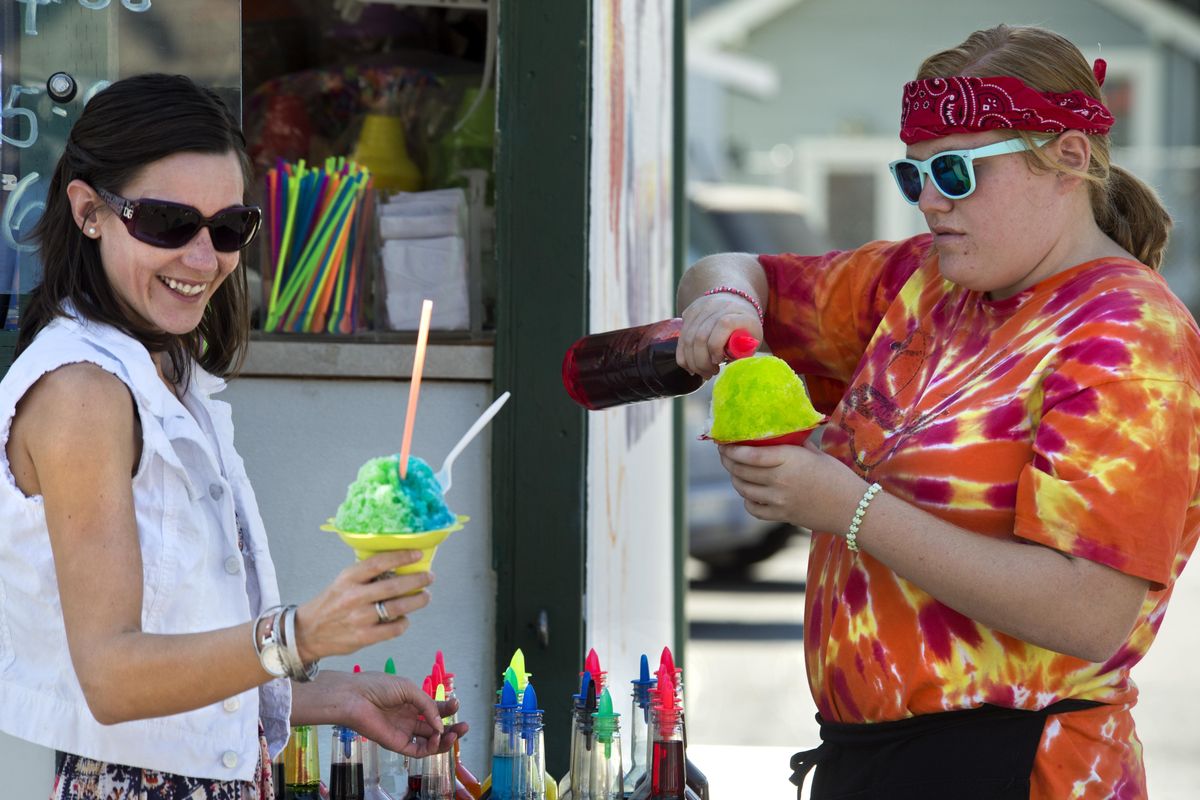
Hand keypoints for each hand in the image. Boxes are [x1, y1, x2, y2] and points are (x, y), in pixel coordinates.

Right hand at [293, 550, 434, 662]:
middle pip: (393, 586)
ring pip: (397, 608)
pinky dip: (403, 623)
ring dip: (417, 601)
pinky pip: (393, 630)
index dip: (401, 556)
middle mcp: (354, 597)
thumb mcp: (342, 582)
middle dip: (417, 580)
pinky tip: (405, 619)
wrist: (307, 633)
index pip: (378, 563)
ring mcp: (359, 618)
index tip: (418, 554)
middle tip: (429, 577)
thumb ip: (366, 576)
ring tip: (425, 596)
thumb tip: (399, 567)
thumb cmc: (331, 603)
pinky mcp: (363, 637)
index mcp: (348, 578)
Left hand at [302, 670, 468, 756]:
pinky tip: (437, 738)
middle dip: (451, 727)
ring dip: (445, 739)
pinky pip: (418, 750)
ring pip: (429, 741)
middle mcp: (409, 718)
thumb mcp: (409, 689)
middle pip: (435, 727)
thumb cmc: (378, 687)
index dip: (447, 709)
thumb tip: (440, 725)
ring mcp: (404, 732)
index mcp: (412, 702)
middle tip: (464, 726)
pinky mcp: (397, 744)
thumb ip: (427, 706)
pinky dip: (431, 748)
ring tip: (455, 734)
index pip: (434, 709)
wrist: (355, 698)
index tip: (456, 704)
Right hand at [677, 292, 763, 378]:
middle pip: (700, 336)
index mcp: (738, 313)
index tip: (719, 362)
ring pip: (687, 339)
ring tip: (702, 372)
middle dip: (702, 362)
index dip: (717, 346)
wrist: (736, 302)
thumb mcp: (752, 340)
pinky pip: (681, 338)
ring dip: (692, 362)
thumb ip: (742, 352)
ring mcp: (700, 308)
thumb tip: (728, 368)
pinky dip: (684, 357)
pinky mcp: (689, 313)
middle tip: (710, 374)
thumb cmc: (746, 328)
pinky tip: (692, 367)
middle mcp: (717, 306)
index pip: (723, 325)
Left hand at [718, 441, 863, 533]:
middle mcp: (780, 480)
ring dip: (735, 479)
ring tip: (735, 471)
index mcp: (789, 460)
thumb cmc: (837, 477)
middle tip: (725, 455)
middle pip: (742, 471)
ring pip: (744, 489)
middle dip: (728, 462)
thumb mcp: (816, 453)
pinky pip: (753, 509)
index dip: (732, 449)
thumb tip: (776, 434)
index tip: (724, 443)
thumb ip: (793, 444)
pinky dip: (747, 500)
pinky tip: (750, 493)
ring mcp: (779, 501)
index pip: (750, 454)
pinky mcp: (781, 516)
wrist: (853, 509)